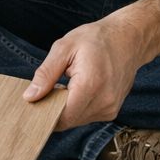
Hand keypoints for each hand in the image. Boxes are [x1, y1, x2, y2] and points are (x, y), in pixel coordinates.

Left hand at [23, 16, 149, 130]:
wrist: (129, 39)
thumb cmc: (96, 39)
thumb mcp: (64, 48)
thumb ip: (45, 74)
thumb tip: (30, 97)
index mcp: (91, 86)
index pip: (61, 117)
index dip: (44, 112)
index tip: (33, 101)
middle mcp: (104, 102)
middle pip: (67, 120)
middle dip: (53, 108)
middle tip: (49, 86)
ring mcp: (110, 109)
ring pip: (76, 120)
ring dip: (65, 108)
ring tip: (66, 84)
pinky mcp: (112, 111)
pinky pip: (86, 116)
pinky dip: (76, 107)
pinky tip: (76, 89)